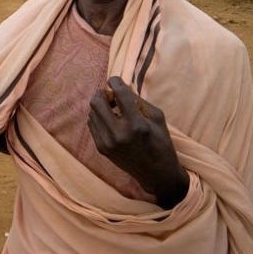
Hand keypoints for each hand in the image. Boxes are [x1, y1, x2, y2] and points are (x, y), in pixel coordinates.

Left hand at [88, 76, 188, 208]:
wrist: (155, 173)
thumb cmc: (161, 142)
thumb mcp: (157, 117)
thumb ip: (138, 101)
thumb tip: (120, 88)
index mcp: (136, 124)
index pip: (119, 93)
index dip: (115, 82)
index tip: (115, 80)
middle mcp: (118, 133)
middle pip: (97, 102)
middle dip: (103, 93)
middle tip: (113, 96)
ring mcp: (107, 142)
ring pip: (92, 112)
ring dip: (101, 106)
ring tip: (114, 109)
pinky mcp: (101, 148)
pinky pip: (92, 124)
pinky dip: (99, 118)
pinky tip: (111, 120)